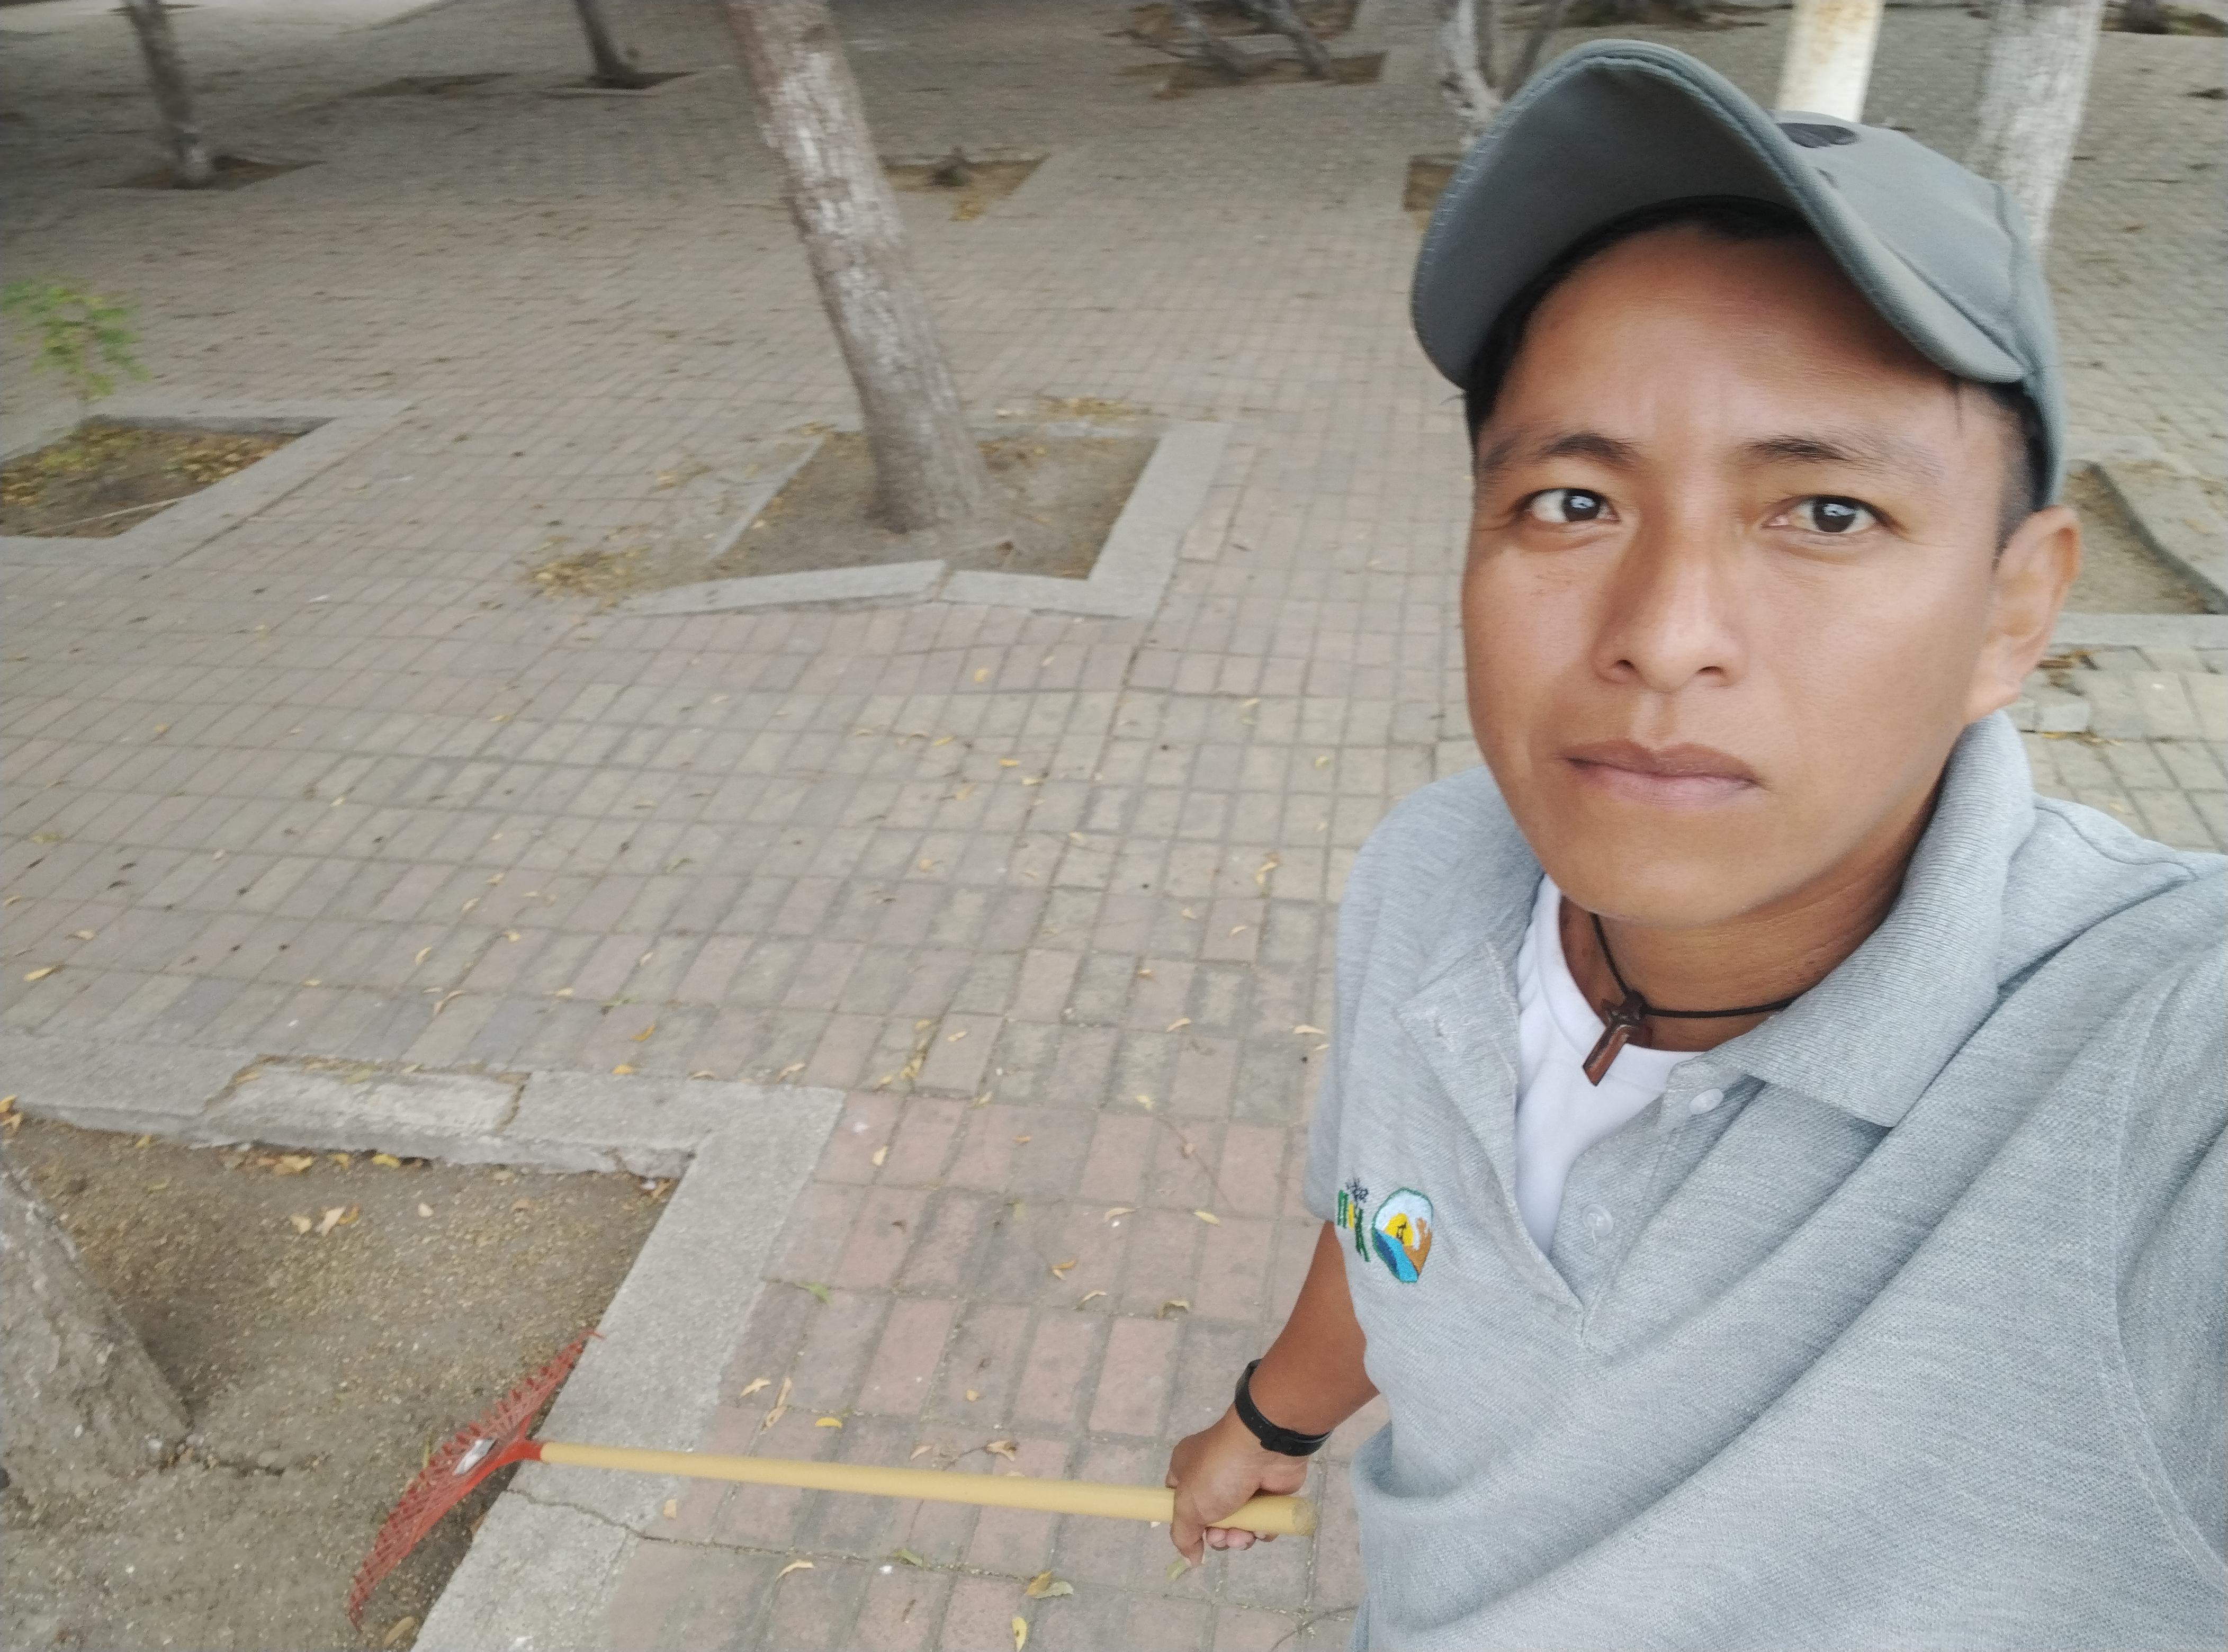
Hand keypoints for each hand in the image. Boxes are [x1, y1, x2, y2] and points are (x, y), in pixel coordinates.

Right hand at [1164, 1406, 1311, 1566]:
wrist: (1265, 1449)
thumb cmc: (1218, 1471)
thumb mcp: (1187, 1504)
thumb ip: (1182, 1535)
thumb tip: (1191, 1559)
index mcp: (1188, 1470)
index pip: (1178, 1500)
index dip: (1184, 1521)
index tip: (1192, 1535)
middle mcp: (1214, 1477)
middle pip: (1209, 1521)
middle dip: (1216, 1536)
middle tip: (1222, 1535)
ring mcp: (1242, 1485)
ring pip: (1237, 1525)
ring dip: (1239, 1537)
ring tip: (1244, 1534)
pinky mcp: (1268, 1493)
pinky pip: (1261, 1521)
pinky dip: (1262, 1529)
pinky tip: (1262, 1526)